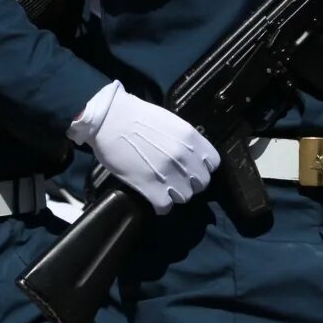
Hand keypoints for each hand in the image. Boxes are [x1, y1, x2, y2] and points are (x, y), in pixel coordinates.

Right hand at [70, 82, 218, 213]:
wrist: (108, 119)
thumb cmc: (135, 115)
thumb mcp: (170, 121)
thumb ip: (184, 140)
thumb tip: (191, 154)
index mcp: (191, 138)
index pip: (213, 164)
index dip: (202, 167)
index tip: (192, 167)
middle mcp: (185, 158)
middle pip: (201, 184)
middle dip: (189, 182)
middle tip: (175, 178)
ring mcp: (169, 174)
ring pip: (185, 197)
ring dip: (174, 194)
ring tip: (162, 187)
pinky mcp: (151, 188)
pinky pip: (165, 207)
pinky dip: (160, 205)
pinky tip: (152, 197)